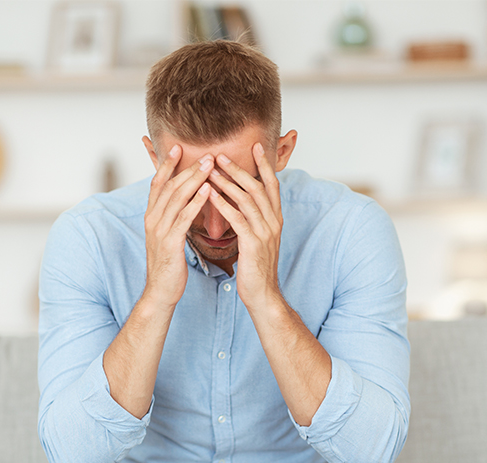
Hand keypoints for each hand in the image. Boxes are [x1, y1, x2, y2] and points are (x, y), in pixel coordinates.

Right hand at [143, 145, 213, 307]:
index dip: (167, 164)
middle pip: (169, 186)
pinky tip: (208, 190)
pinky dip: (196, 202)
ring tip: (210, 165)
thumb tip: (184, 199)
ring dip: (194, 179)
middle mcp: (152, 219)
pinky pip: (183, 217)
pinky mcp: (170, 242)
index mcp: (152, 215)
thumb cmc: (169, 262)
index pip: (158, 183)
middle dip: (187, 167)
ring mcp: (159, 230)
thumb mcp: (168, 234)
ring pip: (176, 197)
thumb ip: (173, 215)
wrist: (161, 290)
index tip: (178, 147)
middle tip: (206, 153)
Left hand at [208, 143, 283, 310]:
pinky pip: (238, 219)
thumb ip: (254, 217)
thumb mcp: (259, 237)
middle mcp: (273, 222)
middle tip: (221, 154)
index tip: (255, 146)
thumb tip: (243, 200)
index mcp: (275, 218)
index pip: (272, 184)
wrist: (263, 293)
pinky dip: (224, 204)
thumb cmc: (257, 265)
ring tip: (211, 171)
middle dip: (239, 169)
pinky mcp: (253, 244)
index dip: (265, 164)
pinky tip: (210, 195)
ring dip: (228, 183)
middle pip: (258, 187)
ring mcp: (265, 232)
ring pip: (247, 199)